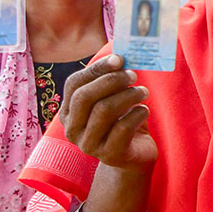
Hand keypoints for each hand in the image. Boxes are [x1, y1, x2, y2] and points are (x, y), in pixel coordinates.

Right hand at [59, 55, 157, 172]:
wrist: (133, 157)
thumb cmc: (121, 122)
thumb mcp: (112, 101)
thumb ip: (111, 81)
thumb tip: (121, 54)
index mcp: (68, 112)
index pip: (74, 84)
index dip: (96, 69)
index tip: (119, 59)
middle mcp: (72, 129)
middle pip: (85, 97)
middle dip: (112, 81)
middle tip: (133, 75)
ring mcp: (88, 144)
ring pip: (104, 110)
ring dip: (128, 95)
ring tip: (143, 92)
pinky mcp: (109, 155)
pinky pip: (123, 128)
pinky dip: (137, 114)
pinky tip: (144, 111)